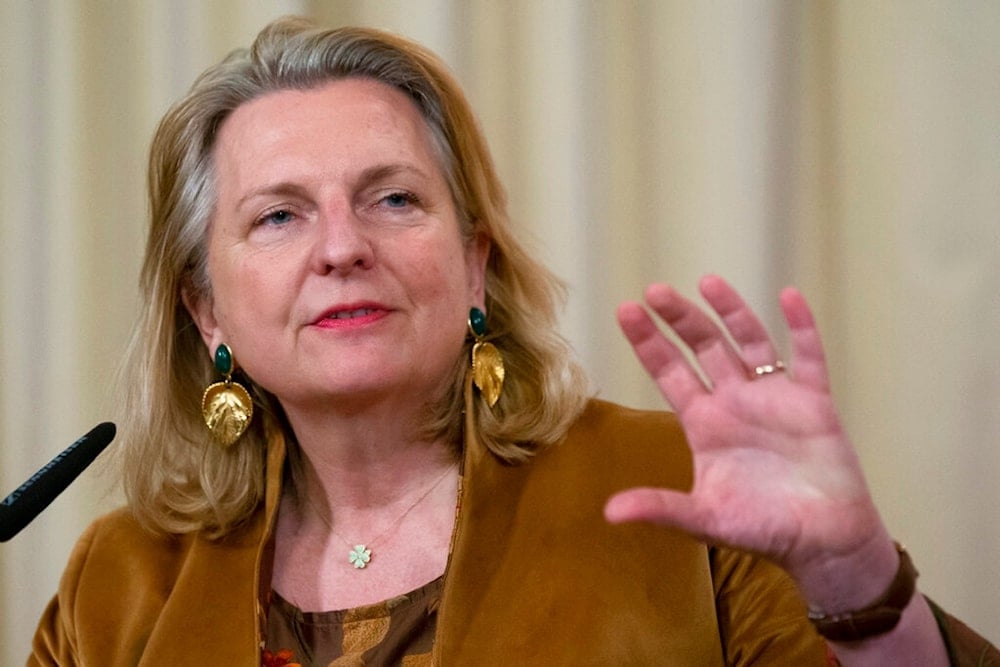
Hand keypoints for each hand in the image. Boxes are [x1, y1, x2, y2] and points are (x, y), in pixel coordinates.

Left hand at [604, 275, 894, 606]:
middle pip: (703, 348)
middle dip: (680, 319)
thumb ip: (661, 508)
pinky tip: (789, 297)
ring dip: (731, 312)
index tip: (626, 309)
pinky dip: (801, 328)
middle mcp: (735, 402)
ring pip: (749, 342)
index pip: (669, 372)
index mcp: (704, 423)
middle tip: (656, 290)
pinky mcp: (814, 402)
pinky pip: (808, 357)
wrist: (824, 543)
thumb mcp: (705, 519)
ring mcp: (774, 398)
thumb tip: (609, 513)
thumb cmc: (763, 529)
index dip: (648, 342)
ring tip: (708, 282)